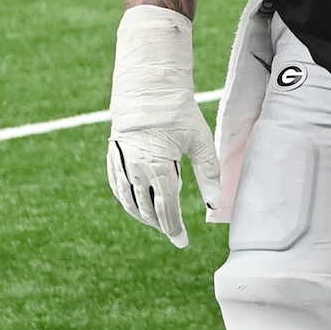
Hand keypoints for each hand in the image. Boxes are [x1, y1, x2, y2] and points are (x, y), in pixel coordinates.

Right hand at [107, 5, 221, 246]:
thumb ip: (209, 174)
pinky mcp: (114, 156)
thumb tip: (216, 204)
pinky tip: (135, 205)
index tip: (183, 242)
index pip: (167, 209)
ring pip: (129, 202)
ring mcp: (122, 164)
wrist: (148, 87)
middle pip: (147, 210)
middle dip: (161, 224)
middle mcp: (137, 171)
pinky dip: (126, 201)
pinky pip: (118, 188)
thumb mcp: (200, 142)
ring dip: (143, 216)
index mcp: (159, 169)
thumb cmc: (179, 113)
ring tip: (158, 223)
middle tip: (174, 233)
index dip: (175, 228)